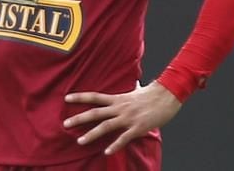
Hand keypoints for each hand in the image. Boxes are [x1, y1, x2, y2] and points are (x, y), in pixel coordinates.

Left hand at [63, 81, 181, 154]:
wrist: (167, 95)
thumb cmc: (153, 93)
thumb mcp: (137, 90)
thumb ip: (132, 89)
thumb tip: (134, 83)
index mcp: (118, 99)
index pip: (95, 97)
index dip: (80, 97)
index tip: (66, 98)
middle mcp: (120, 108)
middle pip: (95, 113)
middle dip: (79, 118)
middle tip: (65, 123)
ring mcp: (128, 118)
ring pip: (106, 126)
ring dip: (92, 134)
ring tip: (80, 141)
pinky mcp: (137, 127)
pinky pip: (124, 138)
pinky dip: (115, 145)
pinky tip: (107, 152)